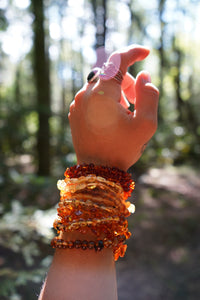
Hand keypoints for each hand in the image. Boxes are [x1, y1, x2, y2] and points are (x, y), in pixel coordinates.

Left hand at [68, 45, 158, 170]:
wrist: (96, 171)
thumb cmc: (121, 149)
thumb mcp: (145, 124)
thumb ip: (149, 95)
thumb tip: (144, 76)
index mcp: (102, 94)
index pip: (118, 61)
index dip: (133, 53)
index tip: (145, 53)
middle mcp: (85, 94)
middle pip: (110, 73)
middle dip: (127, 82)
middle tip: (136, 101)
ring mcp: (77, 103)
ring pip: (100, 84)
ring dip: (116, 92)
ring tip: (124, 113)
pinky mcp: (74, 112)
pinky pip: (91, 96)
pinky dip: (104, 99)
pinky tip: (111, 118)